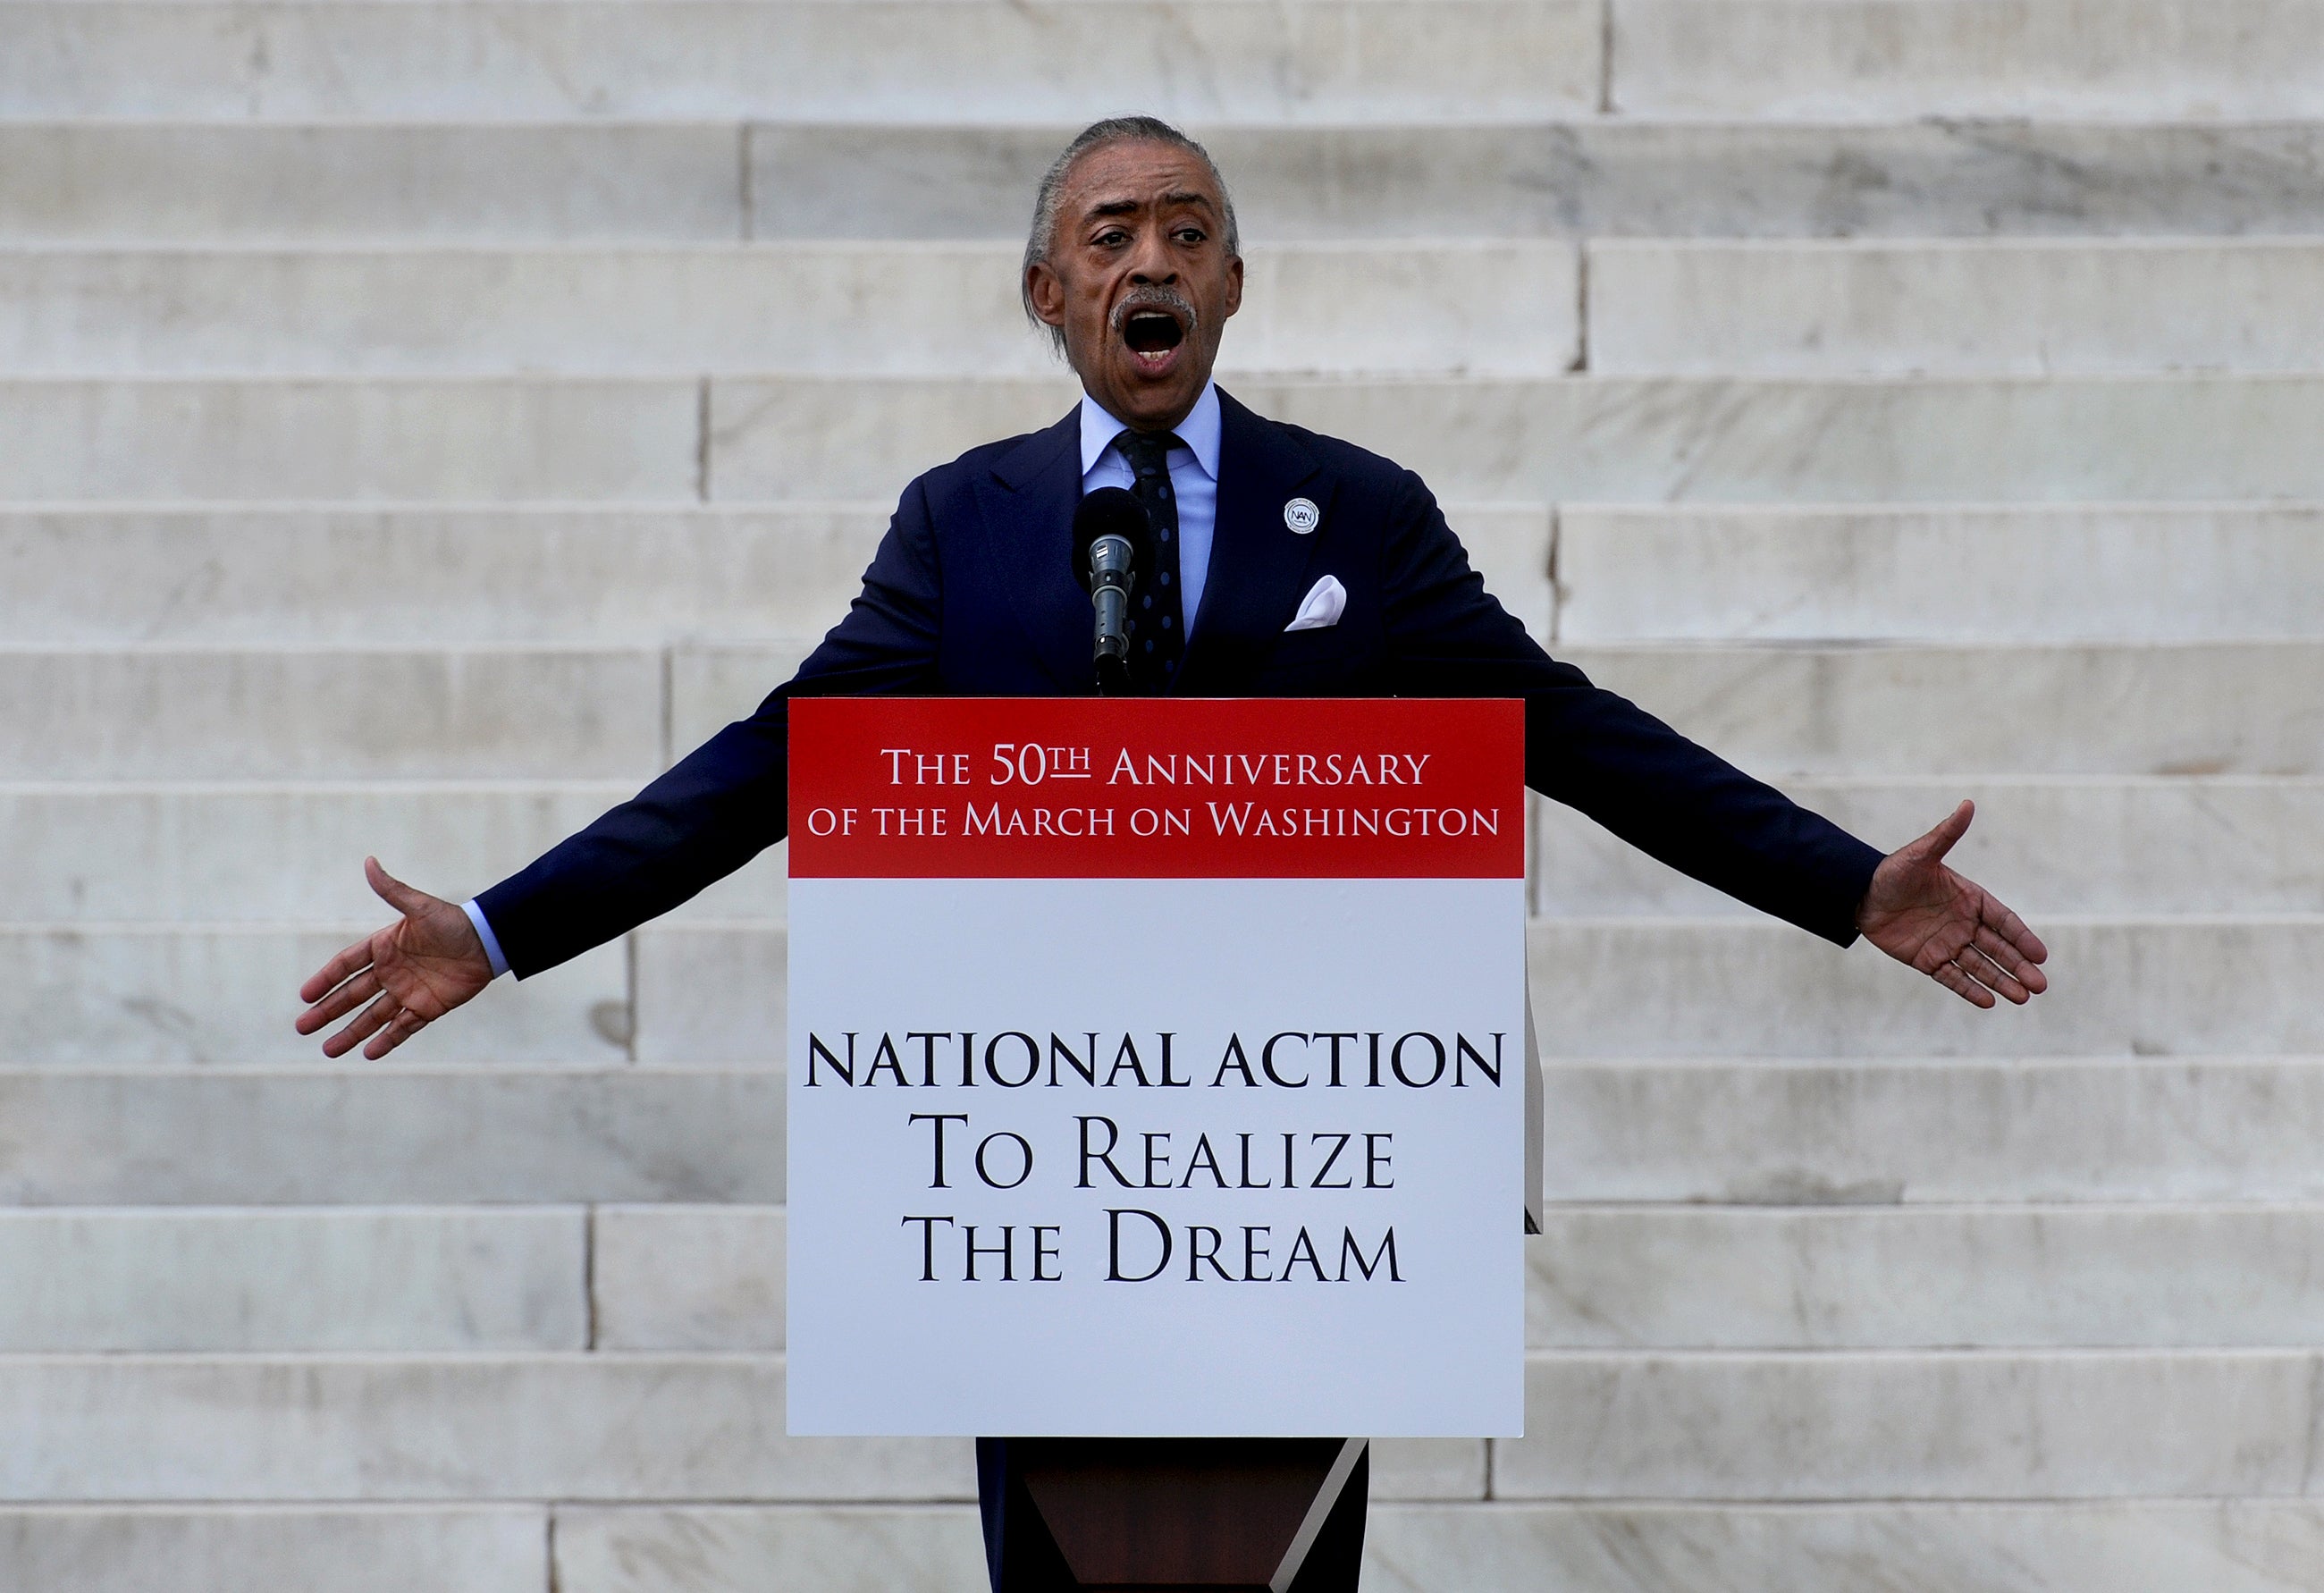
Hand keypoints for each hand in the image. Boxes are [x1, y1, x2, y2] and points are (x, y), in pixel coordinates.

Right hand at [296, 858, 494, 1058]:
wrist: (489, 942)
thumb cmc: (454, 922)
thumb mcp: (420, 907)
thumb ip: (393, 890)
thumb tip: (369, 861)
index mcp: (384, 947)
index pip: (347, 965)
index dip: (326, 979)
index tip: (305, 995)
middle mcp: (391, 971)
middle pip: (353, 995)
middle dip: (328, 1012)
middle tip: (302, 1028)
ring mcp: (407, 991)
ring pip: (373, 1016)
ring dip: (351, 1033)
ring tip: (328, 1050)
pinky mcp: (427, 1007)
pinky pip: (403, 1027)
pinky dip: (387, 1040)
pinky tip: (368, 1053)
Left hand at [1857, 800, 2049, 1008]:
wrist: (1857, 894)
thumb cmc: (1892, 872)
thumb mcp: (1920, 853)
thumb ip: (1946, 834)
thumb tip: (1968, 804)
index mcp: (1969, 899)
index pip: (2003, 921)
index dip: (2022, 938)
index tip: (2041, 955)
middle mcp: (1963, 923)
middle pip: (1998, 948)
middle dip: (2019, 966)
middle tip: (2040, 985)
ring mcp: (1947, 944)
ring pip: (1980, 966)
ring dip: (2001, 981)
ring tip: (2023, 997)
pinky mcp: (1927, 960)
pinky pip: (1953, 978)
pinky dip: (1970, 989)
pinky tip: (1989, 1001)